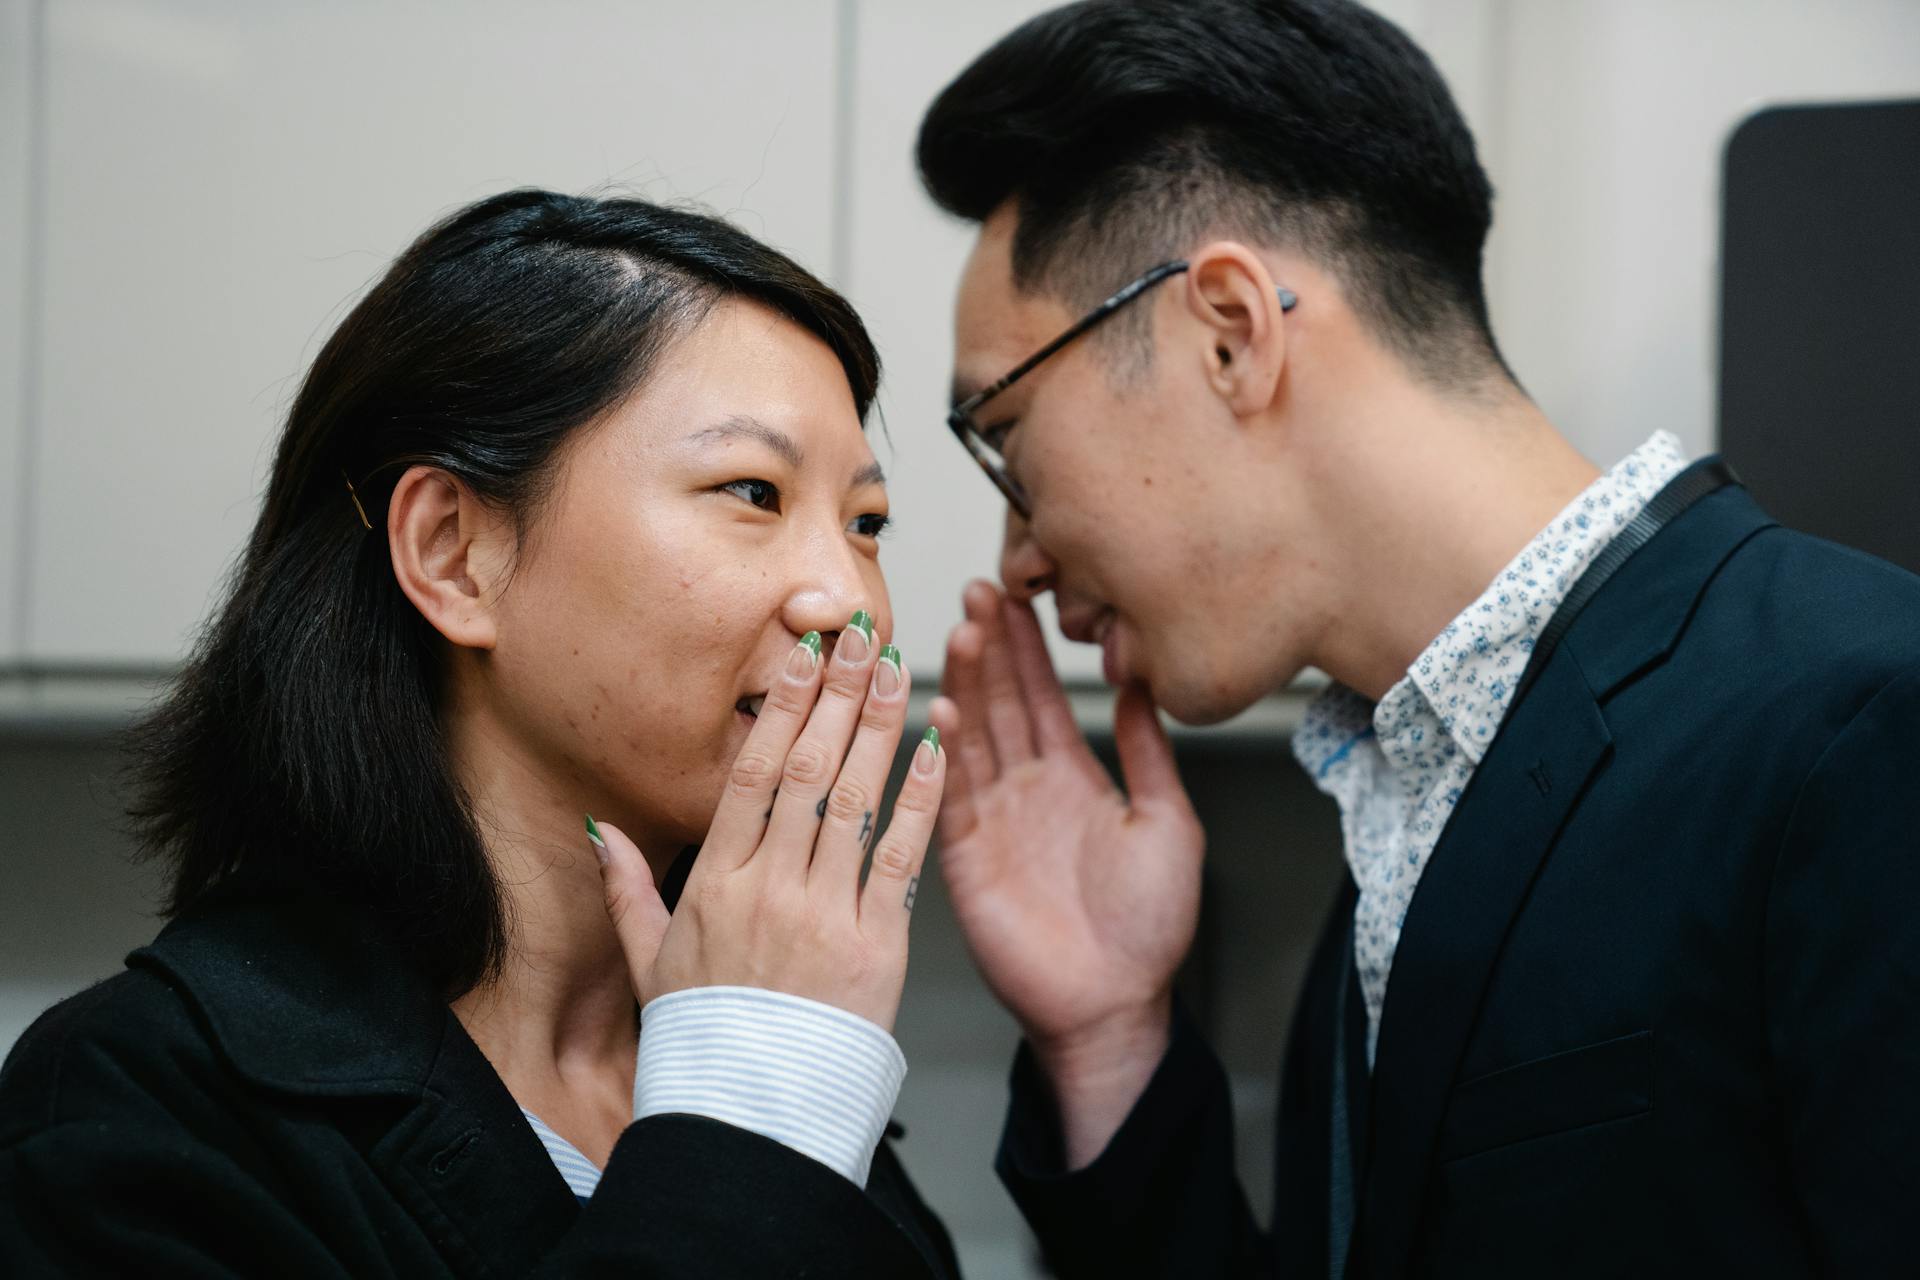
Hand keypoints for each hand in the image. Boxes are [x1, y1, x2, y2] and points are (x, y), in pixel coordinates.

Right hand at [591, 620, 945, 1033]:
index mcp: (714, 885)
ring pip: (852, 800)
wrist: (753, 1119)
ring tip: (897, 670)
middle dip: (834, 696)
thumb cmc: (707, 1041)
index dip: (781, 707)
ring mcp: (823, 914)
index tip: (803, 654)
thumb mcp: (651, 963)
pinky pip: (899, 858)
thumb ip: (628, 890)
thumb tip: (600, 830)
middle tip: (859, 636)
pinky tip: (934, 749)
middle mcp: (768, 889)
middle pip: (805, 771)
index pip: (751, 774)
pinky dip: (918, 799)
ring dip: (877, 728)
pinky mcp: (876, 946)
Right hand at [934, 583, 1203, 1161]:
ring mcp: (991, 819)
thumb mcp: (1169, 824)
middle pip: (999, 702)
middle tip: (976, 591)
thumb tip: (1140, 686)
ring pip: (972, 736)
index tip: (1012, 595)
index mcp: (1072, 777)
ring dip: (965, 684)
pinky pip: (950, 794)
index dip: (1025, 646)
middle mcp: (1025, 789)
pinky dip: (943, 752)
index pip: (1040, 696)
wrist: (1115, 1004)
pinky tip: (940, 708)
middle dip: (987, 646)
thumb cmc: (1148, 928)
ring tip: (960, 631)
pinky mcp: (964, 856)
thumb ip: (1148, 754)